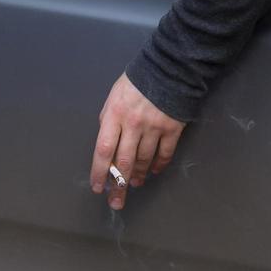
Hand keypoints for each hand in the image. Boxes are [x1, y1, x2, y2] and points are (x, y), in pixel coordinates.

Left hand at [90, 73, 184, 210]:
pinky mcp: (172, 128)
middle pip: (124, 162)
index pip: (103, 150)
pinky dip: (158, 165)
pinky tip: (153, 171)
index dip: (100, 172)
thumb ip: (109, 119)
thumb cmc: (136, 81)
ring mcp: (153, 127)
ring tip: (135, 183)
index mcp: (114, 115)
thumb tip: (108, 144)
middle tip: (116, 202)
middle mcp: (132, 124)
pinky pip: (164, 153)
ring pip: (143, 160)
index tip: (98, 188)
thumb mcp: (114, 96)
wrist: (168, 67)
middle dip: (119, 185)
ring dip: (138, 175)